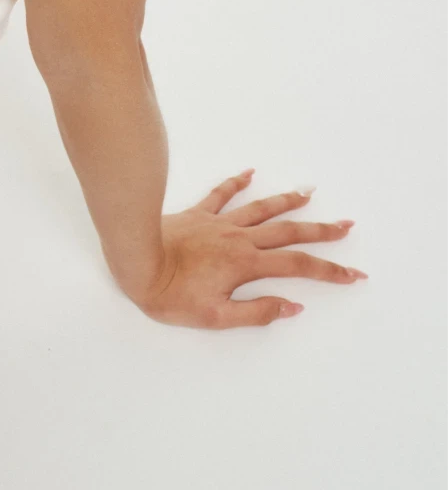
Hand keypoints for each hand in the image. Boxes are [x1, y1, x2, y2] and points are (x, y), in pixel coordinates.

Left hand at [130, 169, 366, 328]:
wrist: (136, 262)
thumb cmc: (171, 295)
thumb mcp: (216, 317)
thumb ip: (257, 312)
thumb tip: (293, 306)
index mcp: (246, 264)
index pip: (298, 266)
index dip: (329, 271)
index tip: (354, 273)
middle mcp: (238, 238)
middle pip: (288, 231)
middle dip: (320, 231)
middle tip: (346, 225)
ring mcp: (218, 222)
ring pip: (261, 208)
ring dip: (287, 201)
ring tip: (310, 192)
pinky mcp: (197, 214)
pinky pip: (221, 194)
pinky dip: (237, 182)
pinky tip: (250, 173)